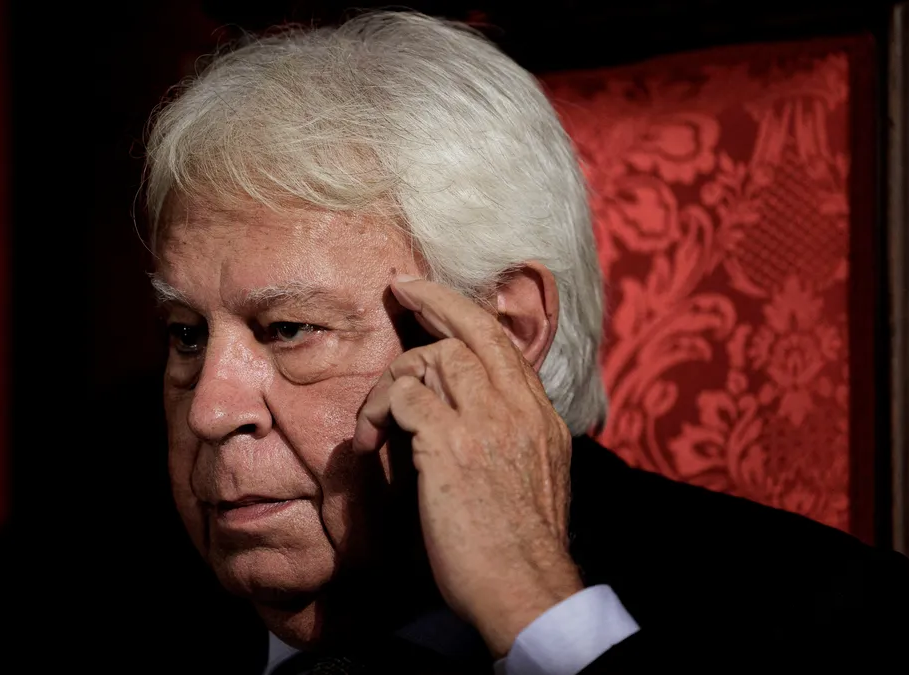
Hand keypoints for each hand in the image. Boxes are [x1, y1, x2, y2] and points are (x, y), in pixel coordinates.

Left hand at [353, 275, 582, 658]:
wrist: (527, 590)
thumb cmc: (521, 552)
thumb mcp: (537, 483)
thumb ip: (514, 443)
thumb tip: (483, 427)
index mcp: (541, 418)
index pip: (504, 344)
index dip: (465, 314)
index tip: (434, 300)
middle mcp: (519, 409)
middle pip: (473, 328)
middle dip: (433, 299)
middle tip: (399, 290)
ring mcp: (487, 422)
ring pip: (433, 356)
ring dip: (391, 378)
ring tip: (373, 419)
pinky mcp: (450, 444)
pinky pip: (404, 395)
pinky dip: (376, 410)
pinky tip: (367, 443)